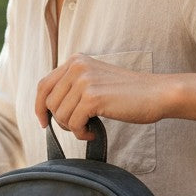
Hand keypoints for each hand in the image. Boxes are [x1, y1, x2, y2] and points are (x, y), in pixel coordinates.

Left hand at [35, 54, 167, 139]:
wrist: (157, 93)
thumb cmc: (128, 93)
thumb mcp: (96, 80)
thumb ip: (73, 87)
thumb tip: (48, 109)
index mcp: (75, 61)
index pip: (43, 85)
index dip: (39, 107)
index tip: (44, 122)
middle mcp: (76, 67)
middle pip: (49, 103)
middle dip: (61, 121)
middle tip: (79, 127)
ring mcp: (84, 81)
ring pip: (60, 115)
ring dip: (73, 128)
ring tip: (89, 128)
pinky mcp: (93, 97)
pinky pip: (74, 124)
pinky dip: (81, 133)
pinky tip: (93, 132)